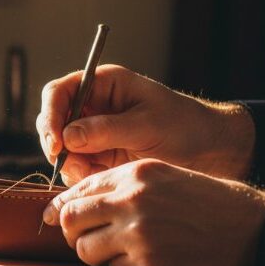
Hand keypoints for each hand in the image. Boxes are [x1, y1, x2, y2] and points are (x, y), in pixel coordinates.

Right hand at [36, 65, 254, 185]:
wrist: (213, 153)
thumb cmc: (186, 127)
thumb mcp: (148, 125)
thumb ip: (107, 130)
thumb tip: (68, 136)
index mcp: (104, 85)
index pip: (60, 92)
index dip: (51, 114)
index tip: (56, 141)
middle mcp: (94, 107)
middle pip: (54, 120)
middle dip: (56, 143)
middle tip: (67, 163)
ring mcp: (96, 133)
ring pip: (62, 148)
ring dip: (69, 163)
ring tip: (90, 174)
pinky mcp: (102, 158)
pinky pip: (77, 167)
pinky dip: (80, 177)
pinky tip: (97, 181)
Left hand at [42, 159, 264, 265]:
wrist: (258, 234)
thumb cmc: (214, 206)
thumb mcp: (169, 179)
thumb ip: (126, 187)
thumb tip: (76, 204)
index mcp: (137, 173)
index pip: (80, 188)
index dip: (63, 206)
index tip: (55, 218)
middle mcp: (132, 198)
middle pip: (71, 218)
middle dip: (72, 233)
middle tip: (86, 241)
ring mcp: (137, 232)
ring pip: (85, 249)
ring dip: (96, 256)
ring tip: (122, 255)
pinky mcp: (147, 264)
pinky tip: (149, 265)